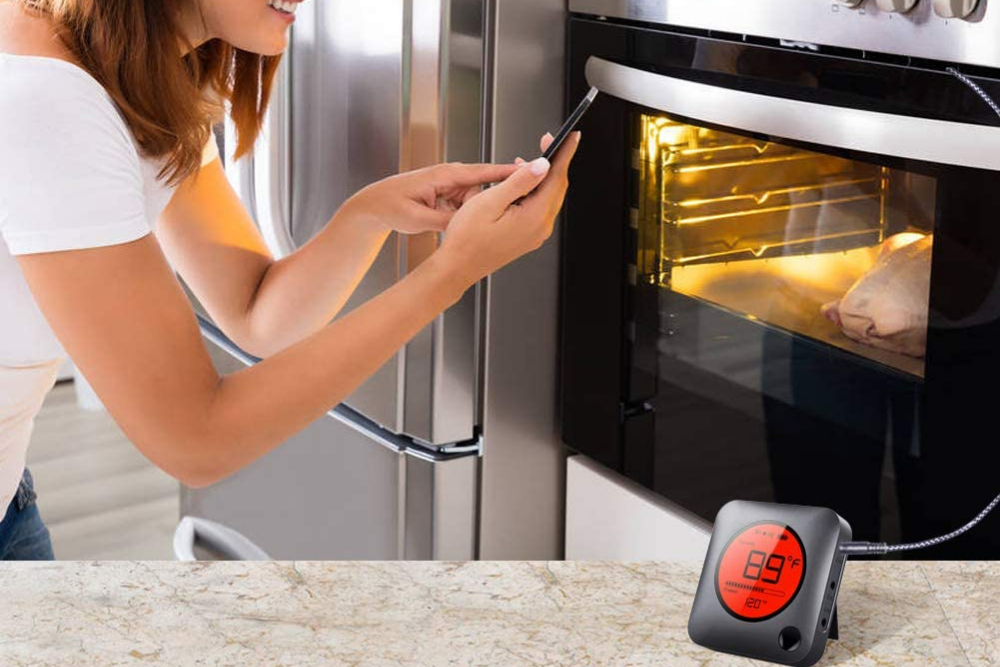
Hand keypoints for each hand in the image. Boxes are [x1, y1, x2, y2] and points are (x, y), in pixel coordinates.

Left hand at [337, 162, 520, 234]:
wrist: (374, 205)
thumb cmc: (391, 205)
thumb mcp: (418, 219)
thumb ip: (445, 220)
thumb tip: (466, 224)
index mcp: (445, 175)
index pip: (484, 172)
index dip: (508, 173)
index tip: (529, 174)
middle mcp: (450, 177)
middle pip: (484, 189)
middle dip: (492, 203)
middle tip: (492, 221)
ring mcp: (450, 185)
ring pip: (475, 200)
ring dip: (473, 213)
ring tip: (460, 225)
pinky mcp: (448, 195)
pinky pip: (466, 205)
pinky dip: (465, 215)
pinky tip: (455, 226)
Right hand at [436, 131, 580, 286]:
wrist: (457, 267)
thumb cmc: (467, 238)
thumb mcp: (491, 201)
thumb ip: (520, 181)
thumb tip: (543, 165)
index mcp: (533, 218)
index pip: (557, 178)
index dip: (564, 153)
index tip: (572, 136)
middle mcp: (539, 228)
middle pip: (556, 187)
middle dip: (554, 162)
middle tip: (545, 142)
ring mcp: (535, 235)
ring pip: (548, 198)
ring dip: (541, 178)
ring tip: (523, 164)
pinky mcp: (527, 238)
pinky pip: (538, 210)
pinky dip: (534, 193)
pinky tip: (519, 186)